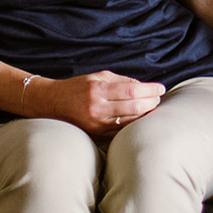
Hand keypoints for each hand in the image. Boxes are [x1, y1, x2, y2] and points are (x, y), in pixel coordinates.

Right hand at [25, 70, 165, 137]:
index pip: (132, 90)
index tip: (161, 88)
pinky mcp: (96, 135)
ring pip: (130, 121)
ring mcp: (96, 124)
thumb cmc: (78, 87)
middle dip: (151, 103)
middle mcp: (97, 109)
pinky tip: (140, 118)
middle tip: (158, 98)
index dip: (150, 89)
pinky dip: (133, 124)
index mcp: (98, 90)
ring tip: (152, 107)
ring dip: (145, 114)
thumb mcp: (98, 77)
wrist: (52, 104)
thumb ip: (122, 80)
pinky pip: (120, 131)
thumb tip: (144, 86)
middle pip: (134, 107)